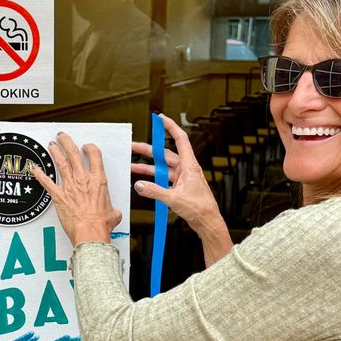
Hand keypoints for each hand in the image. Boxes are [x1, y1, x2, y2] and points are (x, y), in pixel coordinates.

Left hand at [30, 131, 122, 247]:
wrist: (90, 232)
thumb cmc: (100, 223)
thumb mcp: (113, 213)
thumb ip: (112, 209)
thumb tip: (113, 213)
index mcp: (98, 180)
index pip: (94, 155)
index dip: (89, 147)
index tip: (86, 147)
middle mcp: (83, 179)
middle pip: (73, 153)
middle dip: (67, 142)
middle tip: (62, 137)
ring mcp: (69, 186)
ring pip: (60, 162)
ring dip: (55, 152)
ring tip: (52, 145)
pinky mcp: (58, 195)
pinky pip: (46, 182)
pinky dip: (39, 174)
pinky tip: (35, 168)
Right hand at [131, 114, 225, 241]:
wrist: (207, 222)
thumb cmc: (200, 208)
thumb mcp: (174, 199)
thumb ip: (154, 191)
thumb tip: (139, 185)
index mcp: (189, 166)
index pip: (180, 139)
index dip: (170, 126)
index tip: (160, 118)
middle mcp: (186, 169)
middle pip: (165, 154)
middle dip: (148, 150)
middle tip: (134, 147)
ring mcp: (183, 178)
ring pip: (162, 168)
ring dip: (148, 167)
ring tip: (132, 166)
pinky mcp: (180, 187)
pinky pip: (164, 179)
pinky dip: (153, 180)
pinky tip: (143, 183)